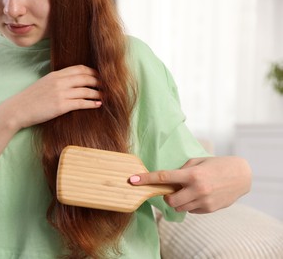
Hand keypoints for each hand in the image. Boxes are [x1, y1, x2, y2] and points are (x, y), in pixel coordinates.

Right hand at [6, 65, 101, 128]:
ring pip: (86, 90)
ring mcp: (61, 93)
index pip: (79, 68)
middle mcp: (60, 81)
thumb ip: (58, 81)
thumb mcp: (44, 84)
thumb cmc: (30, 99)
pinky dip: (92, 103)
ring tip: (105, 96)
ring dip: (98, 93)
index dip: (93, 71)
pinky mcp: (61, 106)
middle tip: (108, 85)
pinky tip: (98, 105)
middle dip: (99, 81)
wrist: (18, 110)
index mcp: (56, 74)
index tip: (100, 76)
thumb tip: (71, 83)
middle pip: (86, 77)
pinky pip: (81, 103)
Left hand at [129, 156, 251, 213]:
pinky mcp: (209, 209)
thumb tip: (167, 180)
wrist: (241, 175)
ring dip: (179, 201)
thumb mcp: (197, 162)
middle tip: (174, 189)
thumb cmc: (217, 165)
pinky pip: (191, 211)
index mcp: (192, 174)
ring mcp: (203, 201)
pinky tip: (199, 196)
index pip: (164, 177)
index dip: (146, 179)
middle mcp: (197, 189)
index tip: (133, 180)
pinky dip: (190, 205)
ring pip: (179, 208)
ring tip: (189, 191)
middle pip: (169, 200)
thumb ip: (181, 170)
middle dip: (167, 196)